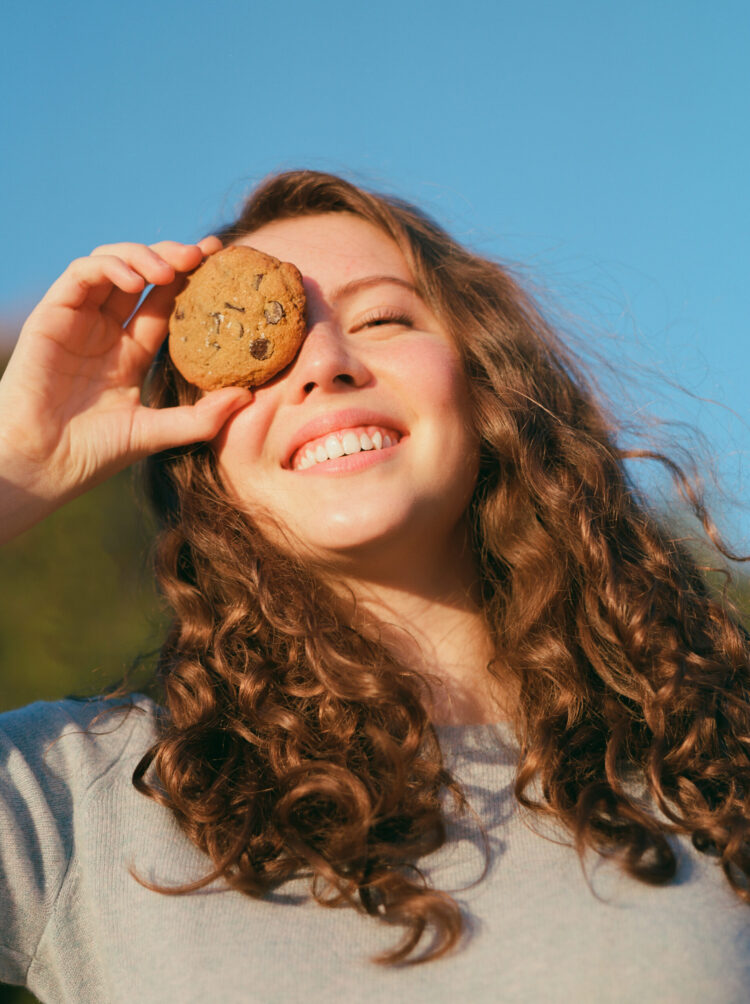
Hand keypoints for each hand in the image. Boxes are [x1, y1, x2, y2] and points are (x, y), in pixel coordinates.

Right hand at [0, 238, 251, 539]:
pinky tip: (137, 281)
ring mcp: (79, 319)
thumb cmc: (95, 453)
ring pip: (113, 263)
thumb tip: (250, 396)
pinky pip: (82, 274)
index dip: (193, 279)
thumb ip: (202, 417)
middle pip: (144, 274)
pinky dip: (111, 267)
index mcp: (132, 351)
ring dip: (144, 255)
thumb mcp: (158, 432)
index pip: (166, 302)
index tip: (223, 262)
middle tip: (204, 255)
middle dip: (174, 256)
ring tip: (172, 269)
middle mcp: (106, 329)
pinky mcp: (53, 315)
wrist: (45, 464)